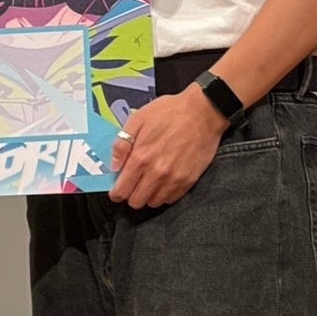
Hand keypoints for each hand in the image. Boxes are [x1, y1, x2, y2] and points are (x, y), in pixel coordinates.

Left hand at [108, 86, 227, 208]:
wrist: (202, 113)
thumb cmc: (168, 112)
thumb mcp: (137, 119)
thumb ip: (122, 144)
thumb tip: (114, 166)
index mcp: (141, 157)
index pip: (122, 190)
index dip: (116, 193)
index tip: (116, 191)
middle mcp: (157, 173)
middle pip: (137, 201)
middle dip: (130, 195)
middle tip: (132, 184)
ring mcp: (174, 179)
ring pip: (154, 203)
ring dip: (147, 195)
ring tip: (148, 181)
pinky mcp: (189, 181)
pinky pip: (171, 199)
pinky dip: (163, 194)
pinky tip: (162, 181)